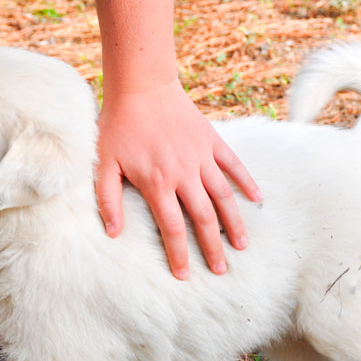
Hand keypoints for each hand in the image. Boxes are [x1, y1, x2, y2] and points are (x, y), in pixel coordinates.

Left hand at [96, 79, 261, 280]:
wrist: (141, 85)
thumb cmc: (117, 125)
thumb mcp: (103, 163)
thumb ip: (108, 199)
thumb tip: (113, 233)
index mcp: (157, 183)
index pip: (173, 228)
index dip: (179, 254)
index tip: (185, 275)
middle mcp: (184, 173)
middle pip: (204, 219)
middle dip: (213, 247)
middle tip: (221, 270)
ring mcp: (201, 157)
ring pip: (223, 196)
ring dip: (234, 222)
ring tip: (242, 245)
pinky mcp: (212, 140)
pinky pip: (234, 165)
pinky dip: (246, 182)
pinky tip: (257, 199)